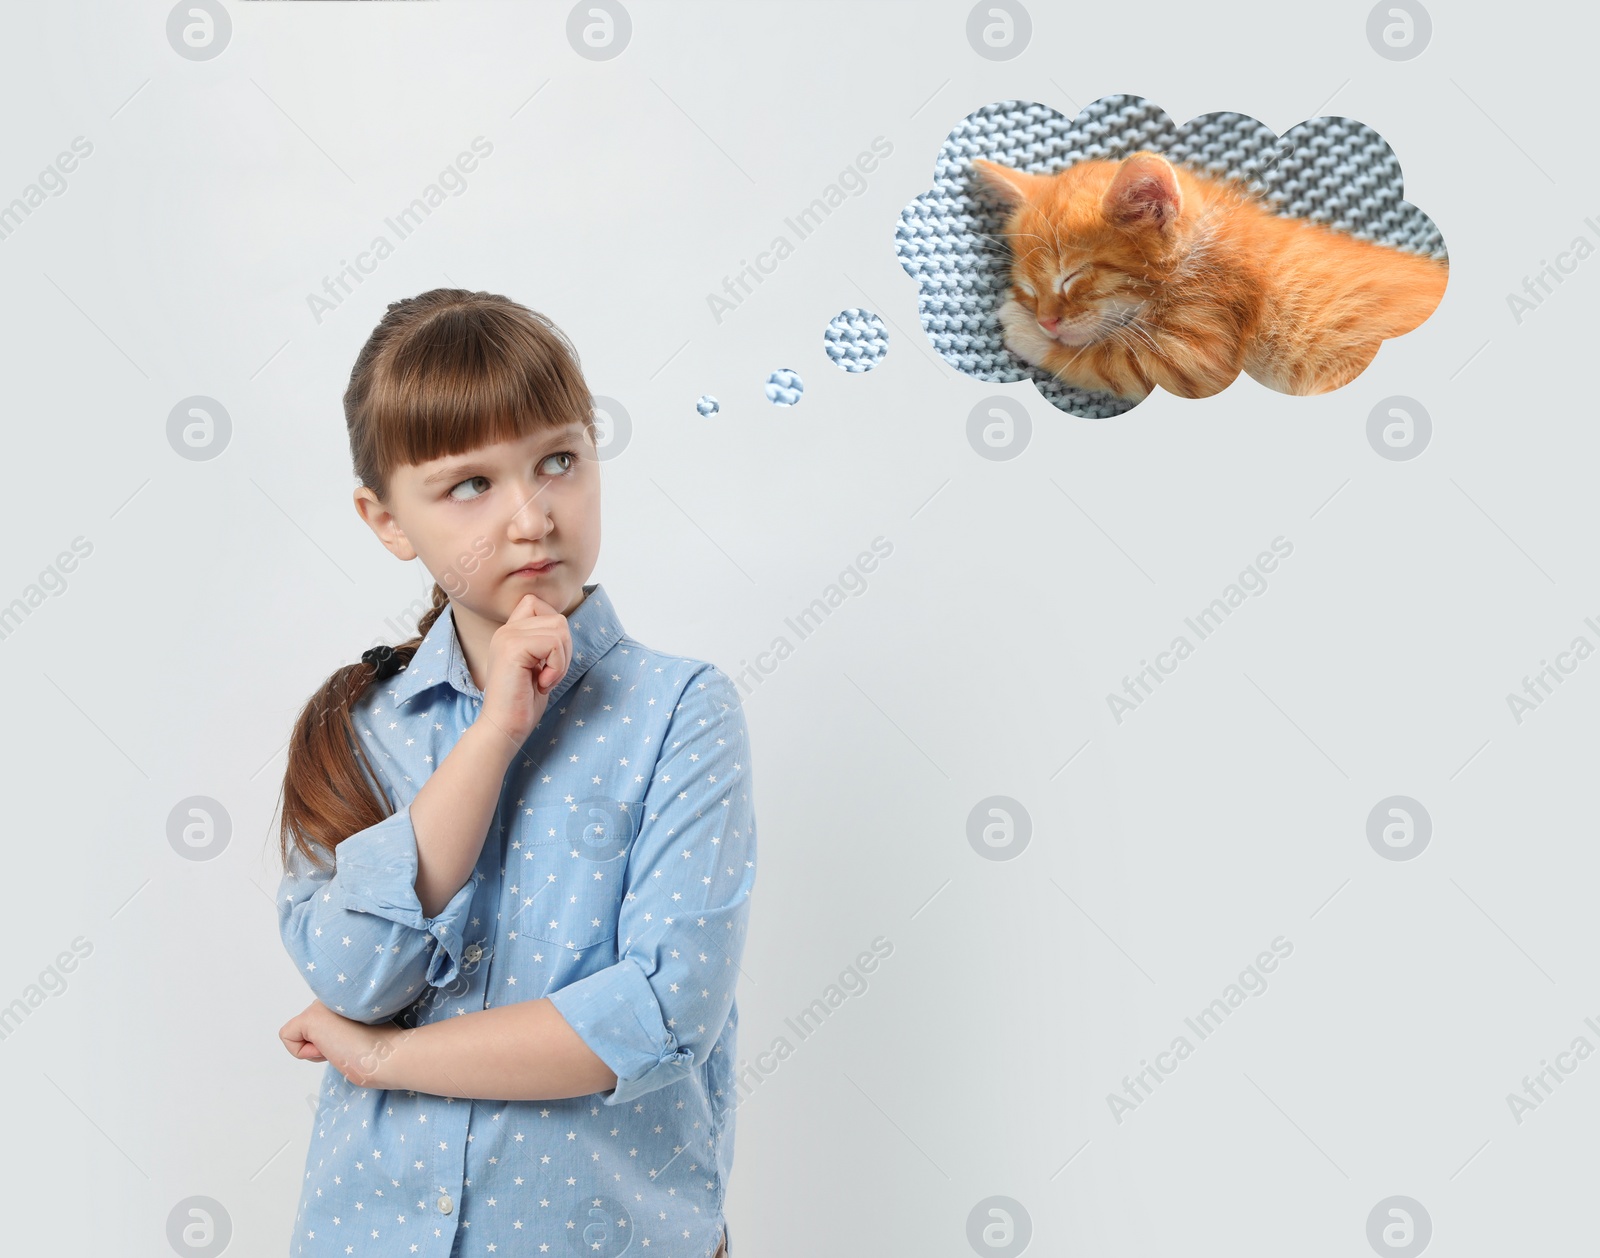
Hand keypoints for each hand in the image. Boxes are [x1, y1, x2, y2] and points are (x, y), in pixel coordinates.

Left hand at [279, 999, 398, 1088]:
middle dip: (324, 1043)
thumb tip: (333, 1040)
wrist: (389, 1056)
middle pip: (311, 1026)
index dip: (336, 1039)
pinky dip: (304, 1052)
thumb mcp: (364, 1033)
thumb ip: (347, 1027)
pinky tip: (329, 1049)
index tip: (357, 1041)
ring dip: (317, 1049)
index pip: (326, 1020)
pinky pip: (288, 1037)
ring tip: (343, 1046)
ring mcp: (322, 1003)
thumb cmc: (383, 1054)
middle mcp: (334, 995)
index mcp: (348, 996)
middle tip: (349, 1046)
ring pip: (300, 1033)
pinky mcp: (311, 1017)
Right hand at [478, 592, 572, 745]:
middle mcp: (506, 630)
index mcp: (509, 632)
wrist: (504, 728)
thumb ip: (544, 641)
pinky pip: (554, 644)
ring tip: (543, 680)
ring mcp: (507, 637)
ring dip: (561, 660)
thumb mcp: (536, 665)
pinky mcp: (513, 648)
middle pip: (557, 618)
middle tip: (547, 674)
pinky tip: (541, 684)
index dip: (554, 630)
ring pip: (560, 628)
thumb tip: (563, 626)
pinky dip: (557, 667)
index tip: (546, 660)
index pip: (538, 603)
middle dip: (564, 650)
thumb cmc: (523, 703)